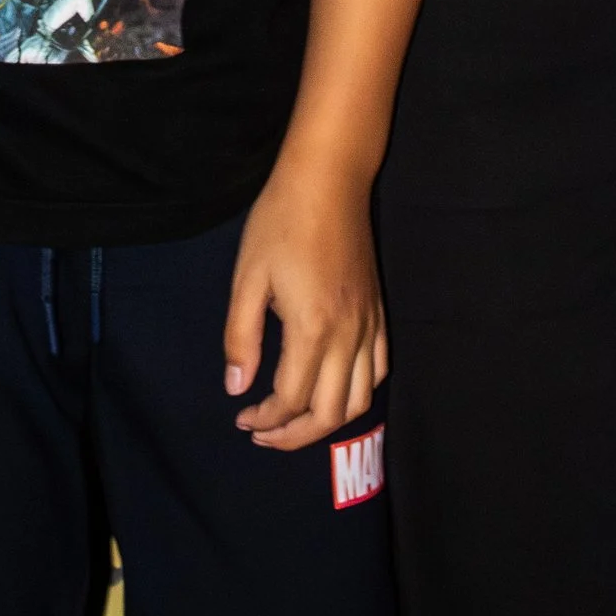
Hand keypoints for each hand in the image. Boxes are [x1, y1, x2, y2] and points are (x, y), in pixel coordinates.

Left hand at [225, 156, 386, 451]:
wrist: (329, 180)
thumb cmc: (280, 222)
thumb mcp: (247, 276)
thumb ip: (241, 337)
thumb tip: (237, 388)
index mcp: (312, 328)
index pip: (291, 400)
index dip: (265, 419)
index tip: (241, 417)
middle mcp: (348, 335)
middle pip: (329, 414)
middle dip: (294, 435)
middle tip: (263, 432)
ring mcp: (369, 325)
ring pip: (360, 399)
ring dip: (327, 421)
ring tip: (295, 419)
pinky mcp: (379, 313)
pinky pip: (379, 369)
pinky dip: (357, 392)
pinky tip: (332, 386)